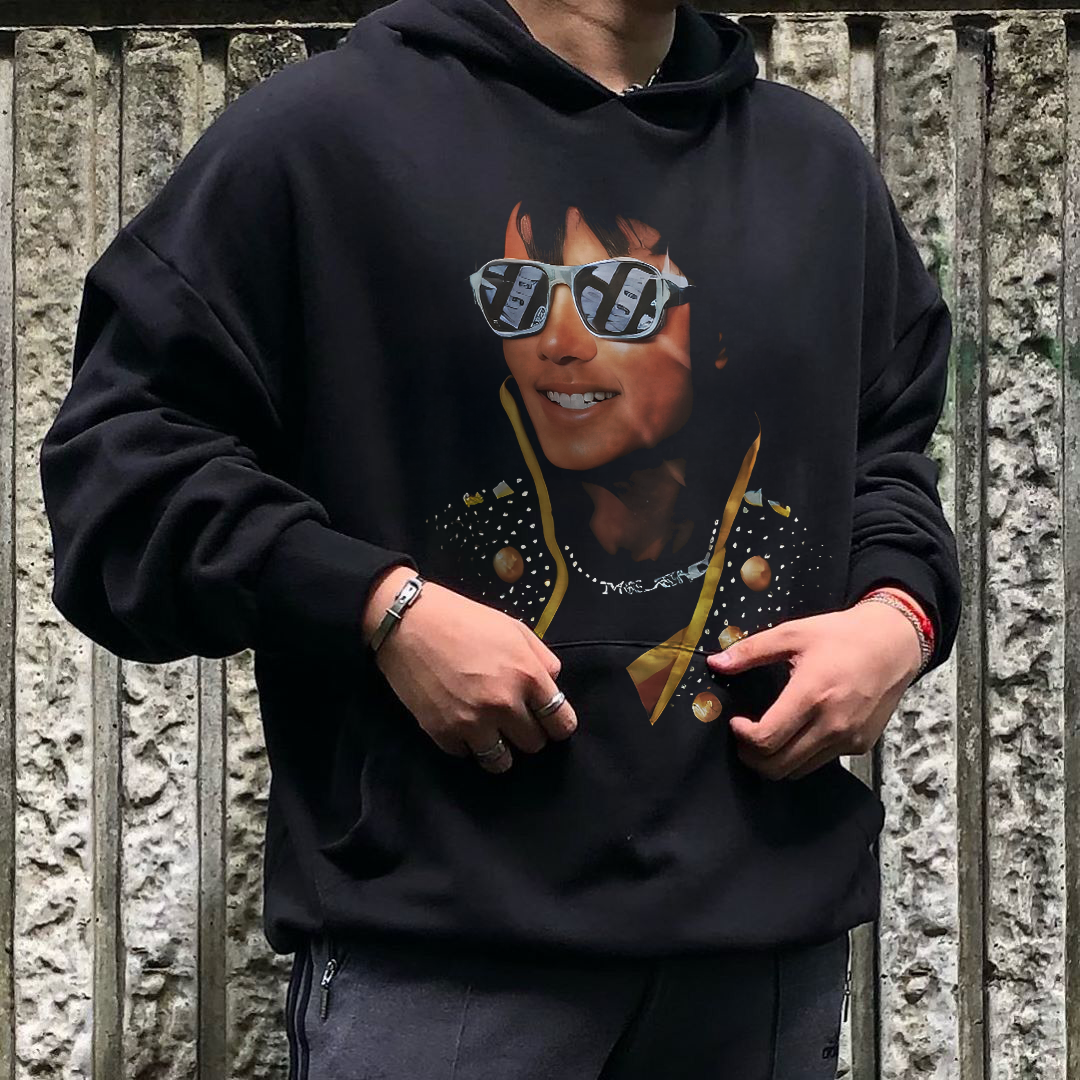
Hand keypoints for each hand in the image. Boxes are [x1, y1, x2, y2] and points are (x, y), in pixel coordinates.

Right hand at [362, 566, 576, 773]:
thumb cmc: (463, 619)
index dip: (557, 724)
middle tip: (513, 719)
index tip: (549, 722)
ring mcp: (472, 722)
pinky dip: (466, 744)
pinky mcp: (442, 732)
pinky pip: (465, 755)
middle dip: (527, 733)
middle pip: (534, 745)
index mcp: (528, 675)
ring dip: (500, 749)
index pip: (561, 723)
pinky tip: (461, 722)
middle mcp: (504, 704)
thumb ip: (542, 659)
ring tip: (490, 732)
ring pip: (501, 762)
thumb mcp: (514, 628)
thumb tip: (553, 684)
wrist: (408, 622)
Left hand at [705, 599, 922, 780]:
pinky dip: (802, 755)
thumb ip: (751, 650)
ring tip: (768, 735)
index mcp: (811, 695)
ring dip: (776, 760)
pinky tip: (798, 732)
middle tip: (745, 736)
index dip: (742, 737)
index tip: (736, 722)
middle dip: (752, 757)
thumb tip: (715, 662)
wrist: (894, 643)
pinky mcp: (861, 746)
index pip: (766, 740)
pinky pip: (821, 762)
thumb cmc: (842, 635)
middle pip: (778, 766)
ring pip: (799, 770)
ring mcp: (849, 740)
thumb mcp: (793, 633)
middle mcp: (832, 725)